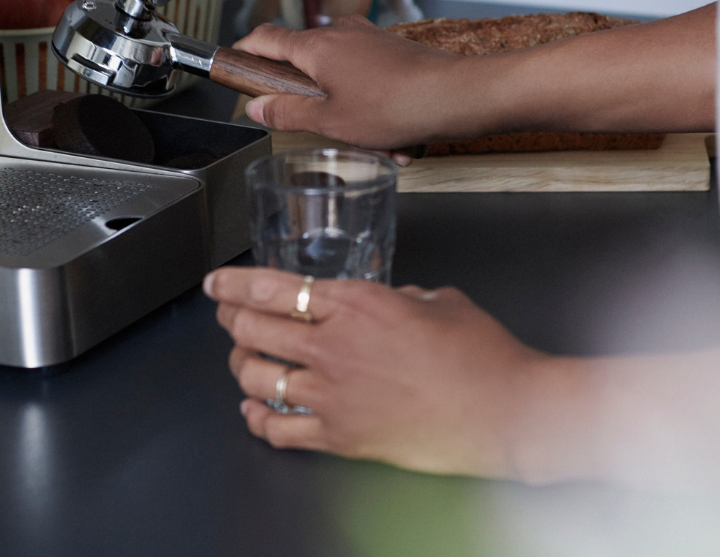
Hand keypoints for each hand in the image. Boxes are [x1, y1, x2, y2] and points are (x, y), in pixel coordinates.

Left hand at [207, 267, 553, 478]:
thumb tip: (392, 301)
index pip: (272, 288)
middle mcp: (334, 346)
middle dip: (232, 320)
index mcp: (358, 303)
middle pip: (253, 329)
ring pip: (255, 377)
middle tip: (230, 317)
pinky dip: (257, 418)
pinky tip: (256, 410)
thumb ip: (403, 296)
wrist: (502, 412)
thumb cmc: (482, 356)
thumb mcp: (441, 300)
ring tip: (245, 360)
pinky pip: (277, 429)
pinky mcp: (338, 436)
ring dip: (243, 366)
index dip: (234, 284)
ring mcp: (331, 394)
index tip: (217, 283)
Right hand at [233, 18, 477, 148]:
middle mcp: (342, 32)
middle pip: (306, 60)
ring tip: (374, 144)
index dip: (245, 50)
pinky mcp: (394, 49)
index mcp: (316, 46)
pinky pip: (371, 80)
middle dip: (312, 100)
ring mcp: (370, 38)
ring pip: (343, 77)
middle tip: (317, 126)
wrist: (455, 96)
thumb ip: (288, 113)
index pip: (266, 38)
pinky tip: (397, 139)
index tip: (235, 62)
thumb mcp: (330, 121)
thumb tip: (257, 109)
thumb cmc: (394, 107)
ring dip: (351, 113)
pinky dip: (376, 109)